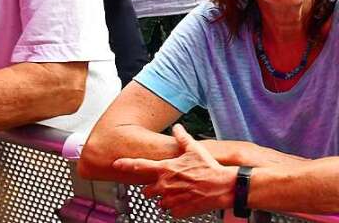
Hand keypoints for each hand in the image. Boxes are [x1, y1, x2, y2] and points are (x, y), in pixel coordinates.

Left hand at [111, 124, 235, 217]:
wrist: (221, 186)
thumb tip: (177, 128)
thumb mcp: (195, 149)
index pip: (140, 166)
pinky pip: (172, 211)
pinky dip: (177, 206)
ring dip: (165, 198)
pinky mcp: (178, 211)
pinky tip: (187, 199)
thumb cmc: (208, 168)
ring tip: (180, 191)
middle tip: (166, 183)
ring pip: (159, 202)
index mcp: (165, 169)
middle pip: (147, 191)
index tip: (116, 163)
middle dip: (153, 188)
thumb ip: (182, 138)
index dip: (126, 164)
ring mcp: (170, 200)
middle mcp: (164, 186)